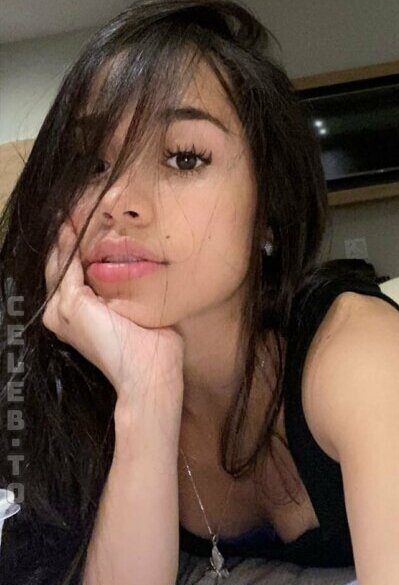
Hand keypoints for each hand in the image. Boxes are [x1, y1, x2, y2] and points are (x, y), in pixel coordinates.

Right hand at [42, 219, 184, 407]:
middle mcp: (61, 314)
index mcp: (75, 318)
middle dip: (69, 236)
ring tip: (78, 209)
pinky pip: (69, 264)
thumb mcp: (139, 312)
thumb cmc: (153, 351)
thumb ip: (133, 292)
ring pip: (61, 262)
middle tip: (78, 207)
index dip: (77, 247)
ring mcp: (63, 310)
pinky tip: (82, 224)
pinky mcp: (72, 304)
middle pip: (60, 265)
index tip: (90, 222)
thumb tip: (149, 269)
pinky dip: (74, 243)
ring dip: (69, 234)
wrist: (150, 377)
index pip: (70, 274)